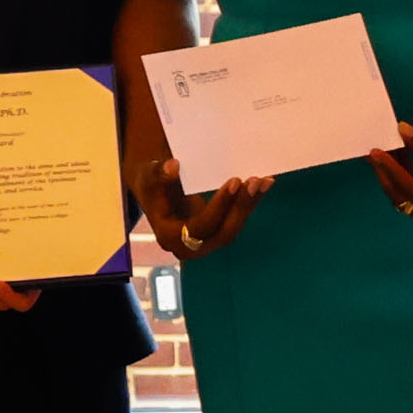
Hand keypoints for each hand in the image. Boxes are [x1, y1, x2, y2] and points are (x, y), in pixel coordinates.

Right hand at [137, 148, 267, 259]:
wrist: (154, 194)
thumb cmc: (150, 185)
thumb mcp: (148, 177)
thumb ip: (159, 174)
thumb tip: (173, 166)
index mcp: (170, 237)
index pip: (202, 225)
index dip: (220, 205)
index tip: (235, 182)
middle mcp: (189, 246)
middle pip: (223, 232)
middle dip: (241, 206)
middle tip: (255, 181)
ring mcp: (206, 242)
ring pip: (233, 227)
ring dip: (250, 204)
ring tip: (264, 181)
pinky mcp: (217, 232)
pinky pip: (236, 220)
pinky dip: (249, 202)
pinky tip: (263, 184)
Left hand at [367, 121, 412, 234]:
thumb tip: (400, 129)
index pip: (408, 188)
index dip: (391, 169)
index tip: (377, 152)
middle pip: (399, 194)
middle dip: (385, 171)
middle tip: (373, 150)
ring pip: (399, 192)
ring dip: (390, 170)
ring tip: (383, 148)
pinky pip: (405, 189)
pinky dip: (400, 172)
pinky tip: (396, 153)